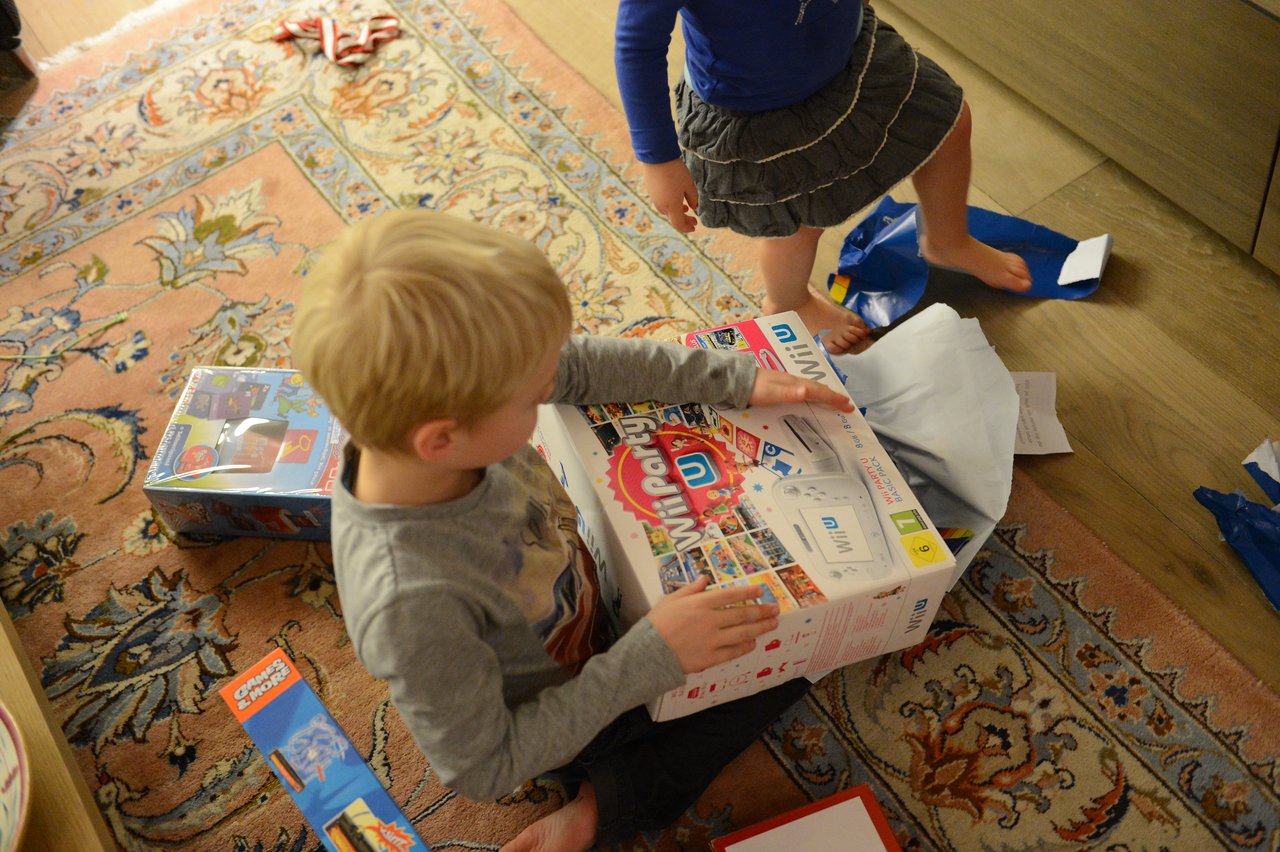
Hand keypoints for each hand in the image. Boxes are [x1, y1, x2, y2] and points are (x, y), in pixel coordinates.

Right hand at [642, 159, 698, 232]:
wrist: (657, 157)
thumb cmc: (676, 171)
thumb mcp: (689, 185)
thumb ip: (693, 198)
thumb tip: (694, 207)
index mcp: (672, 206)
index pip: (679, 224)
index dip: (686, 228)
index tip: (694, 227)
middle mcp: (661, 205)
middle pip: (673, 218)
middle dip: (684, 220)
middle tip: (694, 219)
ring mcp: (654, 198)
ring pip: (667, 211)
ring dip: (676, 212)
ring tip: (685, 208)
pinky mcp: (651, 191)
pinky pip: (661, 202)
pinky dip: (670, 204)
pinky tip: (675, 198)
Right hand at [646, 576, 779, 672]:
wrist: (648, 653)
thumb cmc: (657, 623)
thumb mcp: (671, 599)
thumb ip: (690, 589)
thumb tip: (705, 578)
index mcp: (700, 603)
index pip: (730, 595)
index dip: (748, 592)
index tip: (760, 590)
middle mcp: (711, 620)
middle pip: (742, 614)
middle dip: (762, 611)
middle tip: (775, 609)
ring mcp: (713, 640)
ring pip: (743, 633)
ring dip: (760, 628)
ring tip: (772, 624)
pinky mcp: (711, 658)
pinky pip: (733, 652)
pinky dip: (745, 647)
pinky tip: (753, 643)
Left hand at [748, 370, 854, 411]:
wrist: (736, 379)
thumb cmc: (753, 389)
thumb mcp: (771, 393)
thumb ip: (789, 394)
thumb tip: (807, 391)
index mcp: (794, 384)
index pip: (819, 391)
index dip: (834, 398)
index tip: (848, 405)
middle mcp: (793, 380)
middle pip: (818, 387)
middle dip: (834, 396)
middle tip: (847, 404)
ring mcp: (787, 381)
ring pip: (812, 386)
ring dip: (825, 393)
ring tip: (834, 399)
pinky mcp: (781, 383)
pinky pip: (804, 388)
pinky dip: (813, 392)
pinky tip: (809, 394)